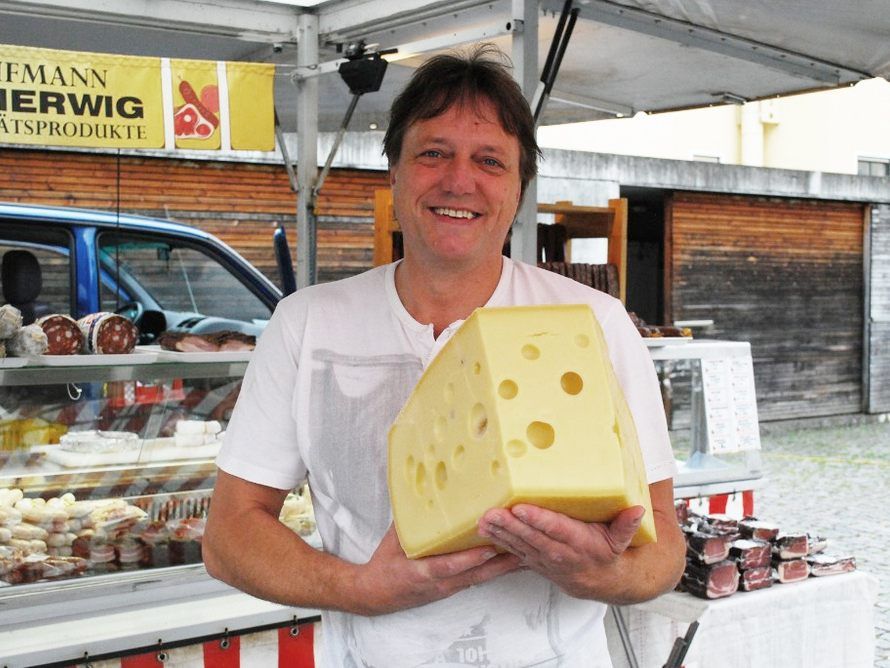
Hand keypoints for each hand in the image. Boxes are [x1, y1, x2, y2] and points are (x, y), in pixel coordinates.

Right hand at [351, 524, 521, 614]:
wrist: (375, 594)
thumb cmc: (385, 565)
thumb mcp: (394, 538)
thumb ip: (412, 518)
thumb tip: (425, 491)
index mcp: (422, 571)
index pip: (448, 566)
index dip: (469, 559)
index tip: (488, 548)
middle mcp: (441, 583)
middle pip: (476, 575)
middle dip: (502, 563)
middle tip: (525, 548)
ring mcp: (449, 587)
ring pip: (483, 578)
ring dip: (505, 567)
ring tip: (529, 553)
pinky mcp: (454, 588)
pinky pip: (479, 578)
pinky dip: (496, 570)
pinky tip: (512, 561)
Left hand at [477, 504, 643, 599]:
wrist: (600, 582)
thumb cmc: (607, 553)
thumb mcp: (622, 540)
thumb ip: (627, 524)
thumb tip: (637, 510)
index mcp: (579, 543)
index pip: (557, 530)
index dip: (539, 520)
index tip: (523, 509)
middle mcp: (559, 552)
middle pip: (532, 537)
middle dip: (511, 526)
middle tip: (493, 513)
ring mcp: (543, 558)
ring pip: (518, 544)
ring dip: (499, 533)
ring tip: (484, 520)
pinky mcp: (532, 560)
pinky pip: (512, 551)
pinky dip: (497, 541)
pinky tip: (483, 530)